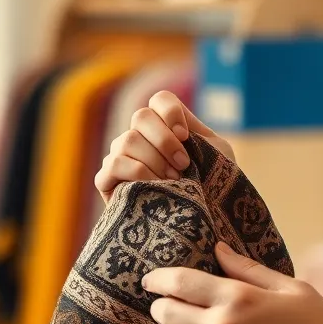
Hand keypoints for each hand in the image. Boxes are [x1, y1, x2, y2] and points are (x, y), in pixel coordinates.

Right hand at [94, 90, 234, 202]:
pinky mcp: (107, 181)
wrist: (206, 223)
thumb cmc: (213, 188)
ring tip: (173, 180)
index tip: (185, 136)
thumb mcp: (215, 154)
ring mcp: (120, 157)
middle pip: (141, 116)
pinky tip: (155, 186)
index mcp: (166, 127)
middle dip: (164, 140)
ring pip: (127, 139)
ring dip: (154, 159)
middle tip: (183, 164)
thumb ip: (196, 130)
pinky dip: (136, 172)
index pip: (159, 100)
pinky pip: (113, 164)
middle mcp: (139, 138)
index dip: (171, 112)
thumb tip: (172, 119)